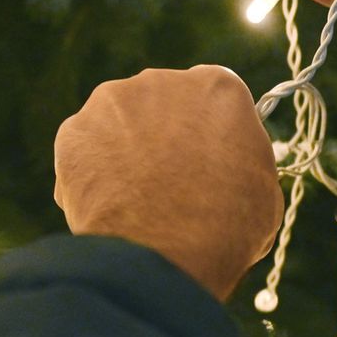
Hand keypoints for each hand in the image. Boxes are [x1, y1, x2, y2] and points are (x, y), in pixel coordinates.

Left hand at [54, 67, 282, 298]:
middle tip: (169, 183)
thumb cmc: (227, 227)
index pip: (213, 97)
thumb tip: (231, 168)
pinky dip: (92, 175)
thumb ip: (243, 161)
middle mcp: (162, 80)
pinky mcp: (74, 131)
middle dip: (164, 136)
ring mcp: (112, 102)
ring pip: (119, 123)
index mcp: (218, 87)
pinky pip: (85, 150)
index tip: (208, 158)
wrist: (164, 256)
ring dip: (125, 151)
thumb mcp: (262, 190)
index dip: (210, 130)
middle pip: (162, 104)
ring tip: (136, 200)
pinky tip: (108, 207)